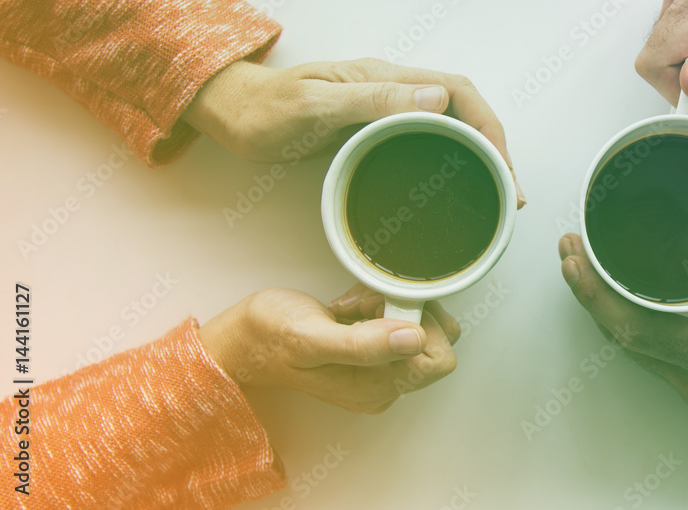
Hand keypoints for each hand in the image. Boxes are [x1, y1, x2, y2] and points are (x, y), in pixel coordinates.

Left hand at [184, 57, 524, 205]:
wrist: (234, 114)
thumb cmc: (266, 109)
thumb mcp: (315, 104)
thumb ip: (372, 99)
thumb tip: (436, 97)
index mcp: (386, 78)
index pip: (458, 91)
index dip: (489, 126)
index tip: (503, 166)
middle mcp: (391, 90)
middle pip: (463, 110)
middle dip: (494, 146)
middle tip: (509, 191)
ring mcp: (383, 111)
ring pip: (448, 127)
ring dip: (476, 156)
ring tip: (493, 194)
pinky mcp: (373, 132)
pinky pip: (424, 142)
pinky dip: (449, 162)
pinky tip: (451, 186)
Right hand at [197, 284, 460, 413]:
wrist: (243, 338)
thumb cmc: (270, 338)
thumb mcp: (312, 338)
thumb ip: (365, 344)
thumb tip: (415, 338)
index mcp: (376, 388)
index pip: (439, 358)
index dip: (420, 325)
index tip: (385, 309)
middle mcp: (384, 385)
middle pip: (433, 339)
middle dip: (403, 311)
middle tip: (362, 306)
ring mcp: (379, 369)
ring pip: (417, 324)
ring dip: (387, 304)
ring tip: (350, 307)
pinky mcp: (372, 352)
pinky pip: (398, 320)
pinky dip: (378, 304)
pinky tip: (349, 307)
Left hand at [558, 204, 687, 508]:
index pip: (637, 327)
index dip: (596, 292)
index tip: (574, 258)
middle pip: (623, 339)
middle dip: (588, 294)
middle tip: (568, 253)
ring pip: (635, 353)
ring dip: (605, 312)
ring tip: (587, 273)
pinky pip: (655, 362)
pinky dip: (631, 329)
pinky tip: (629, 307)